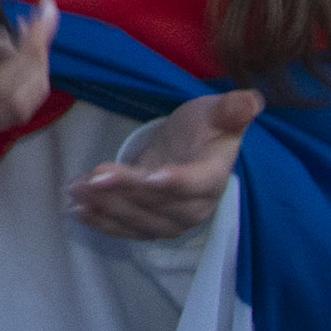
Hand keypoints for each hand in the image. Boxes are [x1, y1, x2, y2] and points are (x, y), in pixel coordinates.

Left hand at [69, 89, 259, 241]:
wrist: (191, 151)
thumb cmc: (204, 128)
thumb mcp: (216, 112)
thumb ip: (231, 109)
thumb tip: (253, 100)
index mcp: (212, 176)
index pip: (196, 183)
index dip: (175, 182)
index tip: (150, 176)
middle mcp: (195, 206)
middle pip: (159, 204)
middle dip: (126, 192)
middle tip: (94, 177)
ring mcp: (172, 220)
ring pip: (139, 220)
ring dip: (107, 208)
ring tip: (78, 190)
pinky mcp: (151, 225)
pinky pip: (127, 230)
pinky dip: (102, 223)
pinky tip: (78, 210)